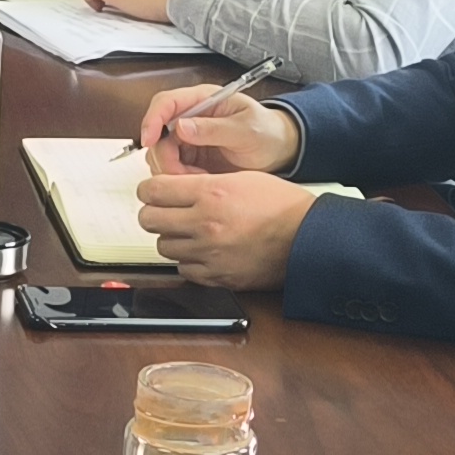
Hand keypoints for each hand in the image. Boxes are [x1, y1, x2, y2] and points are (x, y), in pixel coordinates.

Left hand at [132, 171, 315, 289]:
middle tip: (164, 211)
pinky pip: (183, 269)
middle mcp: (205, 224)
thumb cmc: (281, 206)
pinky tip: (202, 251)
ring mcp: (210, 253)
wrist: (307, 238)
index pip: (153, 190)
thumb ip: (203, 182)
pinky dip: (188, 261)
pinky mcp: (218, 277)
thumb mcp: (242, 178)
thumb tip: (172, 187)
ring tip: (188, 231)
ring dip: (171, 238)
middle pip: (149, 219)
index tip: (151, 192)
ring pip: (163, 247)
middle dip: (154, 213)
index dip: (148, 190)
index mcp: (211, 193)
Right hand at [135, 84, 299, 176]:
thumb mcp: (247, 129)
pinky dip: (180, 179)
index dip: (152, 120)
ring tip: (199, 177)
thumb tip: (182, 127)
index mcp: (204, 100)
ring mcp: (188, 138)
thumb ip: (215, 128)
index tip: (149, 140)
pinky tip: (200, 181)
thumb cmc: (267, 132)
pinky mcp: (190, 157)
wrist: (278, 150)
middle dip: (165, 156)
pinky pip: (172, 169)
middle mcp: (191, 117)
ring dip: (172, 171)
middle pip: (158, 133)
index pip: (165, 103)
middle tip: (183, 173)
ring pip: (161, 154)